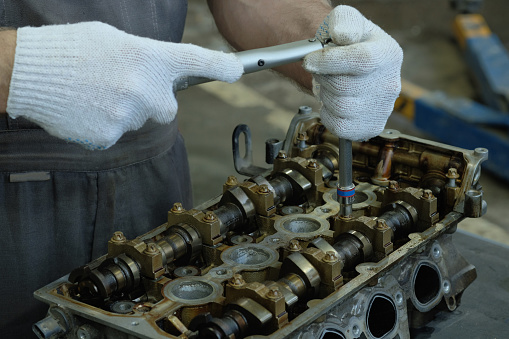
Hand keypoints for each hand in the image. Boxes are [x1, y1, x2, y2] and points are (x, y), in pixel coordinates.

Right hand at [7, 22, 242, 148]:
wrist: (27, 72)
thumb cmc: (70, 49)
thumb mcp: (113, 40)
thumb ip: (143, 59)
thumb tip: (156, 74)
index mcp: (148, 57)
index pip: (193, 60)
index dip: (218, 66)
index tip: (236, 70)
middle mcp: (145, 89)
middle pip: (167, 107)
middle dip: (152, 101)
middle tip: (124, 87)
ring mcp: (128, 116)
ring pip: (139, 121)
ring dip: (124, 111)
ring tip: (95, 93)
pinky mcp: (110, 137)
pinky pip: (117, 134)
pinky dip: (106, 124)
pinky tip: (86, 109)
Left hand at [303, 6, 402, 140]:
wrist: (351, 65)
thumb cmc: (347, 42)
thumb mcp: (347, 20)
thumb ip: (344, 22)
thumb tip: (341, 35)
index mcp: (388, 54)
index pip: (360, 60)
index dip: (329, 61)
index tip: (309, 60)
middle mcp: (390, 83)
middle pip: (344, 86)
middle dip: (323, 77)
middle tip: (321, 71)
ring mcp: (382, 108)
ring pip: (340, 107)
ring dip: (325, 95)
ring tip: (330, 84)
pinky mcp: (370, 127)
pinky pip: (340, 126)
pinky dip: (329, 114)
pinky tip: (334, 101)